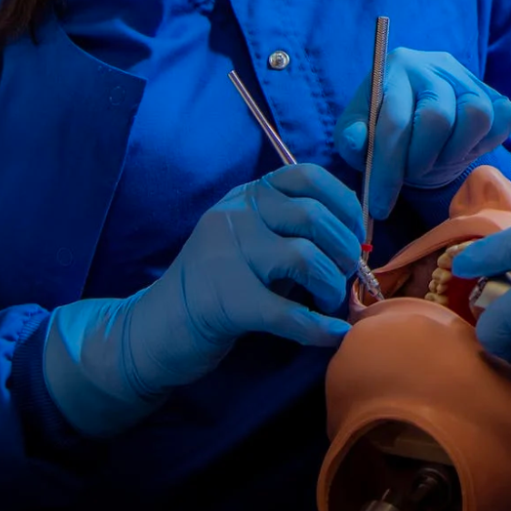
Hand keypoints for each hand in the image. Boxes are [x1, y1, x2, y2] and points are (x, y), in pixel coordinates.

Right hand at [44, 164, 362, 435]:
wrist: (153, 330)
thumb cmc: (216, 286)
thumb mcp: (250, 241)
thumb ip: (291, 229)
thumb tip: (355, 239)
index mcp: (246, 197)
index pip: (307, 176)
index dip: (344, 204)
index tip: (357, 234)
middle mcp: (235, 216)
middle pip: (313, 217)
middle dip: (345, 249)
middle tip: (347, 276)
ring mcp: (226, 256)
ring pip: (305, 258)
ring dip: (331, 285)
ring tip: (329, 301)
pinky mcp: (225, 301)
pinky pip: (288, 312)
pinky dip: (318, 327)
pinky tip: (333, 333)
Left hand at [334, 48, 510, 219]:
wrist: (421, 123)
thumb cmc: (386, 131)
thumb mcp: (359, 136)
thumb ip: (350, 140)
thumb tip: (356, 140)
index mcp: (397, 67)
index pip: (395, 120)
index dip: (388, 169)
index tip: (380, 206)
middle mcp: (435, 64)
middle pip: (438, 117)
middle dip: (420, 160)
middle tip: (411, 175)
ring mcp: (470, 78)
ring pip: (477, 114)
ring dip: (454, 151)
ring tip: (436, 160)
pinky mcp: (496, 95)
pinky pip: (502, 119)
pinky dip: (483, 144)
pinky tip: (459, 150)